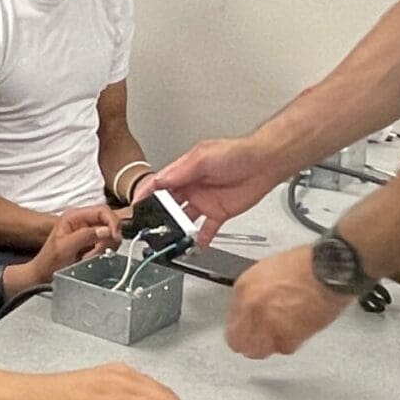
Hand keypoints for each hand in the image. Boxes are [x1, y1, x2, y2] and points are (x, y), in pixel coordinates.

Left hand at [10, 205, 121, 293]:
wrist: (43, 275)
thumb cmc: (48, 261)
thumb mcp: (65, 247)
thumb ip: (85, 236)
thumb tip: (106, 230)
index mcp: (74, 216)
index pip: (103, 210)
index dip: (112, 222)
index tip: (114, 237)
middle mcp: (83, 221)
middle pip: (109, 222)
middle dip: (108, 238)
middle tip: (99, 251)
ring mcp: (88, 231)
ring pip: (110, 234)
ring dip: (104, 248)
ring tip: (89, 257)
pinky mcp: (92, 243)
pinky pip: (106, 245)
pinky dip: (103, 253)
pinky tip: (91, 258)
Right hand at [143, 136, 285, 242]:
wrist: (265, 163)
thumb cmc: (237, 153)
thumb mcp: (203, 158)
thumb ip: (180, 171)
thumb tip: (159, 181)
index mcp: (184, 171)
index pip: (159, 185)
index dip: (145, 195)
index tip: (135, 206)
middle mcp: (192, 187)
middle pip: (168, 205)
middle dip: (158, 216)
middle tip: (151, 227)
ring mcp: (204, 202)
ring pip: (184, 220)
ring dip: (176, 229)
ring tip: (169, 239)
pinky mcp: (219, 213)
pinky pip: (205, 230)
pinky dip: (198, 239)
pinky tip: (192, 246)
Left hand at [226, 244, 350, 358]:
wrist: (330, 269)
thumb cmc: (305, 265)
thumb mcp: (266, 271)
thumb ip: (252, 293)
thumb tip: (247, 310)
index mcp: (244, 289)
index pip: (230, 324)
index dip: (238, 330)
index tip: (245, 331)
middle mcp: (252, 308)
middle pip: (241, 344)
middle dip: (249, 343)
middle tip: (260, 338)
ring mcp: (269, 324)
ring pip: (260, 351)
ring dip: (268, 345)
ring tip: (281, 333)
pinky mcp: (290, 337)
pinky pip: (283, 349)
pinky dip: (289, 343)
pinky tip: (296, 330)